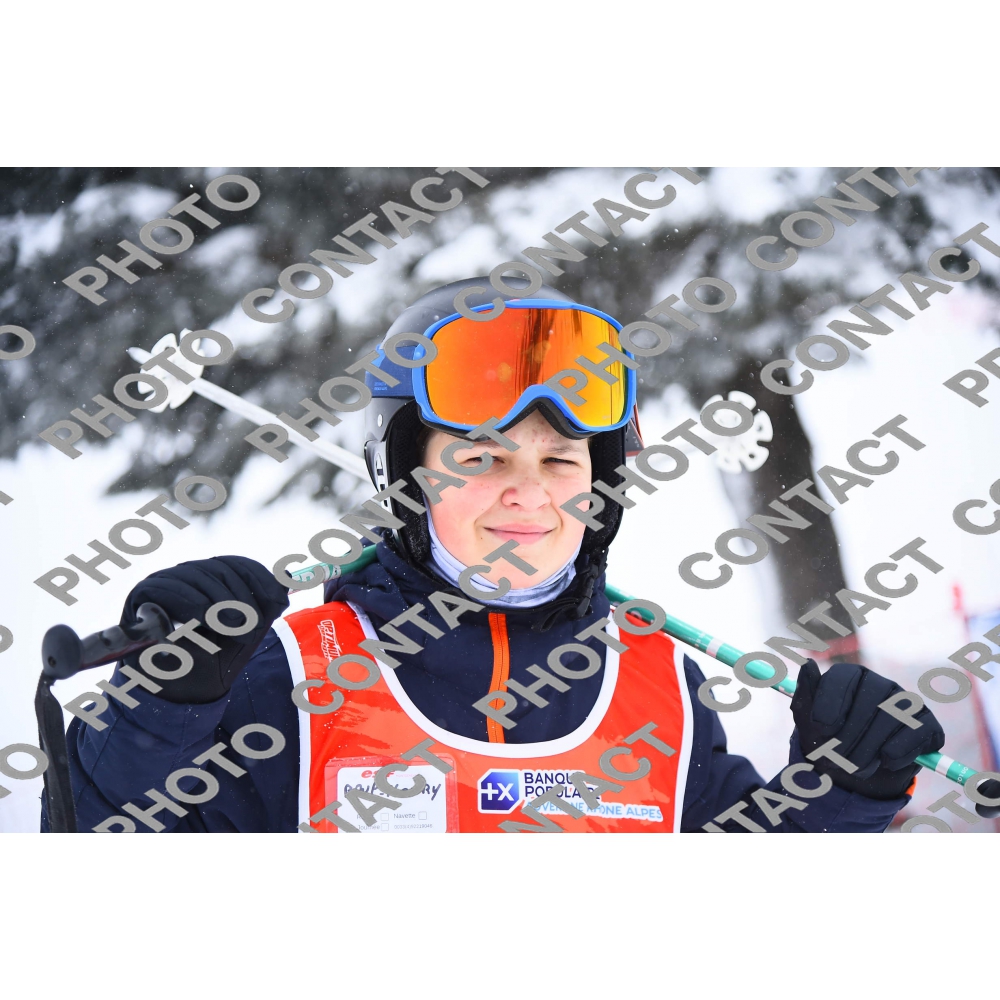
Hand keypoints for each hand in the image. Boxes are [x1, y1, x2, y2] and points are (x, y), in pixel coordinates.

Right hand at [121, 556, 289, 703]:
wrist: (183, 692)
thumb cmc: (217, 659)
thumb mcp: (249, 632)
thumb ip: (266, 606)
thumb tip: (288, 578)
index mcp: (213, 579)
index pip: (236, 564)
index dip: (260, 576)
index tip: (278, 596)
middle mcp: (189, 575)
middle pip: (219, 568)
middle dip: (242, 596)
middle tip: (254, 624)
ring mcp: (165, 581)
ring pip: (197, 576)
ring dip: (221, 602)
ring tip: (236, 628)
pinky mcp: (143, 594)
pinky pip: (169, 588)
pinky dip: (191, 603)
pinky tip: (205, 619)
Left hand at [791, 660, 944, 799]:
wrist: (854, 775)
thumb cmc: (829, 741)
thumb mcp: (808, 722)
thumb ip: (805, 693)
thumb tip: (807, 664)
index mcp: (851, 676)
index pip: (843, 677)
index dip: (830, 703)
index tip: (821, 729)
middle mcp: (881, 684)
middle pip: (869, 699)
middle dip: (849, 735)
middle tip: (836, 759)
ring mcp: (907, 702)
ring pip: (892, 717)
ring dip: (869, 749)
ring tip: (855, 767)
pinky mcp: (927, 724)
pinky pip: (916, 733)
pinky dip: (897, 753)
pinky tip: (884, 762)